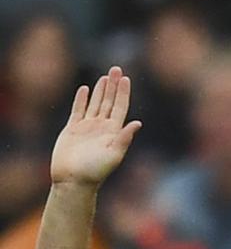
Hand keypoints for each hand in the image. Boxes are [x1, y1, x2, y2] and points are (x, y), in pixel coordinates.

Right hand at [50, 67, 142, 186]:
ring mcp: (87, 127)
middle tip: (116, 68)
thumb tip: (138, 122)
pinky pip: (78, 110)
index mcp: (114, 131)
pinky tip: (86, 89)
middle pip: (110, 101)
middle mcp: (102, 127)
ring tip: (106, 76)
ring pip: (96, 103)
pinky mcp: (73, 129)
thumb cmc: (95, 170)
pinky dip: (82, 99)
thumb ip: (124, 138)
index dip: (124, 93)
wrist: (73, 179)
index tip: (126, 78)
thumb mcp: (114, 154)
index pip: (121, 107)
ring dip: (101, 90)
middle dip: (113, 85)